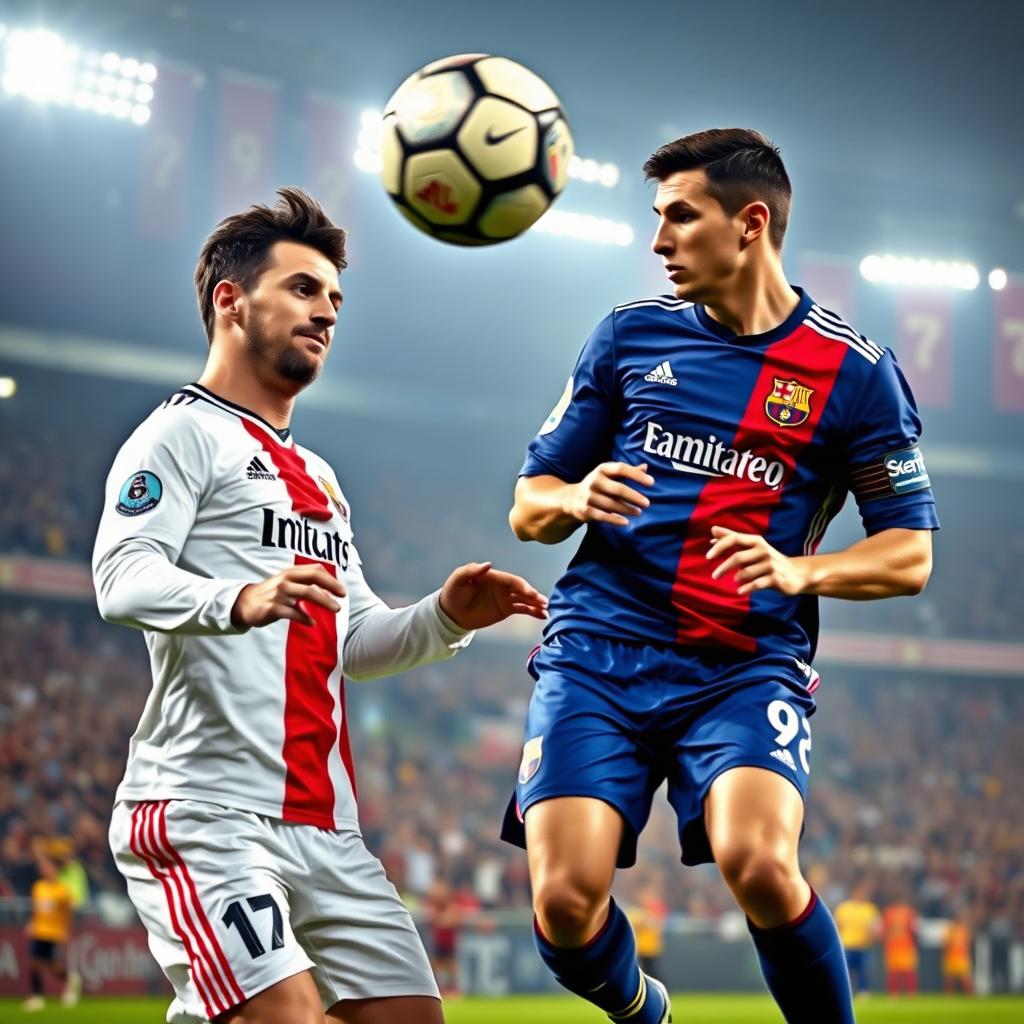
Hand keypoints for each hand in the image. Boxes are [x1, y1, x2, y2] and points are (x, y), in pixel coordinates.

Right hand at [231, 563, 346, 627]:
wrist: (245, 603)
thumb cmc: (272, 593)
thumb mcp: (287, 582)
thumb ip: (306, 583)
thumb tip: (331, 590)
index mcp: (291, 573)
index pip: (315, 570)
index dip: (331, 579)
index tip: (342, 591)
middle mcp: (285, 580)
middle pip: (313, 580)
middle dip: (331, 587)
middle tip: (344, 597)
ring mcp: (278, 594)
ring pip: (306, 594)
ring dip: (324, 601)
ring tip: (336, 609)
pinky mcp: (272, 608)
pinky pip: (293, 613)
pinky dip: (305, 618)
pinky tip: (312, 623)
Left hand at [438, 562, 547, 629]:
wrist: (451, 612)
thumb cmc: (453, 592)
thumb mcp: (458, 579)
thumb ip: (470, 570)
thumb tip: (487, 564)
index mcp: (494, 577)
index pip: (511, 580)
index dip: (522, 586)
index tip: (531, 593)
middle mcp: (502, 586)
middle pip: (521, 589)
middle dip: (533, 595)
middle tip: (544, 601)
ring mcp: (506, 598)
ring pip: (525, 599)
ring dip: (536, 603)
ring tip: (547, 609)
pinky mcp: (506, 609)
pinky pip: (523, 609)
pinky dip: (533, 612)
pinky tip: (543, 616)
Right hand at [564, 461, 653, 526]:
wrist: (570, 499)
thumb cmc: (597, 485)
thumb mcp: (609, 475)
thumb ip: (627, 472)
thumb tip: (646, 467)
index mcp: (602, 469)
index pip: (621, 468)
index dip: (637, 475)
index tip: (651, 482)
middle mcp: (594, 480)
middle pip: (618, 488)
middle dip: (634, 496)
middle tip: (646, 503)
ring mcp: (589, 496)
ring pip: (612, 504)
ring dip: (627, 509)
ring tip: (638, 512)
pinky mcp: (585, 509)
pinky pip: (602, 516)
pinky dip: (614, 519)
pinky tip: (625, 522)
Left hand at [706, 526, 808, 595]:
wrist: (796, 574)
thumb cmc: (767, 560)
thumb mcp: (751, 547)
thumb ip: (732, 538)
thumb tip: (713, 530)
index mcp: (756, 541)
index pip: (734, 539)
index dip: (720, 546)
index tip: (707, 556)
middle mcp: (764, 550)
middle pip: (738, 557)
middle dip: (723, 567)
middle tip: (714, 576)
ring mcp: (771, 565)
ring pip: (746, 572)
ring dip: (738, 578)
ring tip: (737, 580)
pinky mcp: (776, 578)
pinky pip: (756, 584)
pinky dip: (746, 588)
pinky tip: (740, 591)